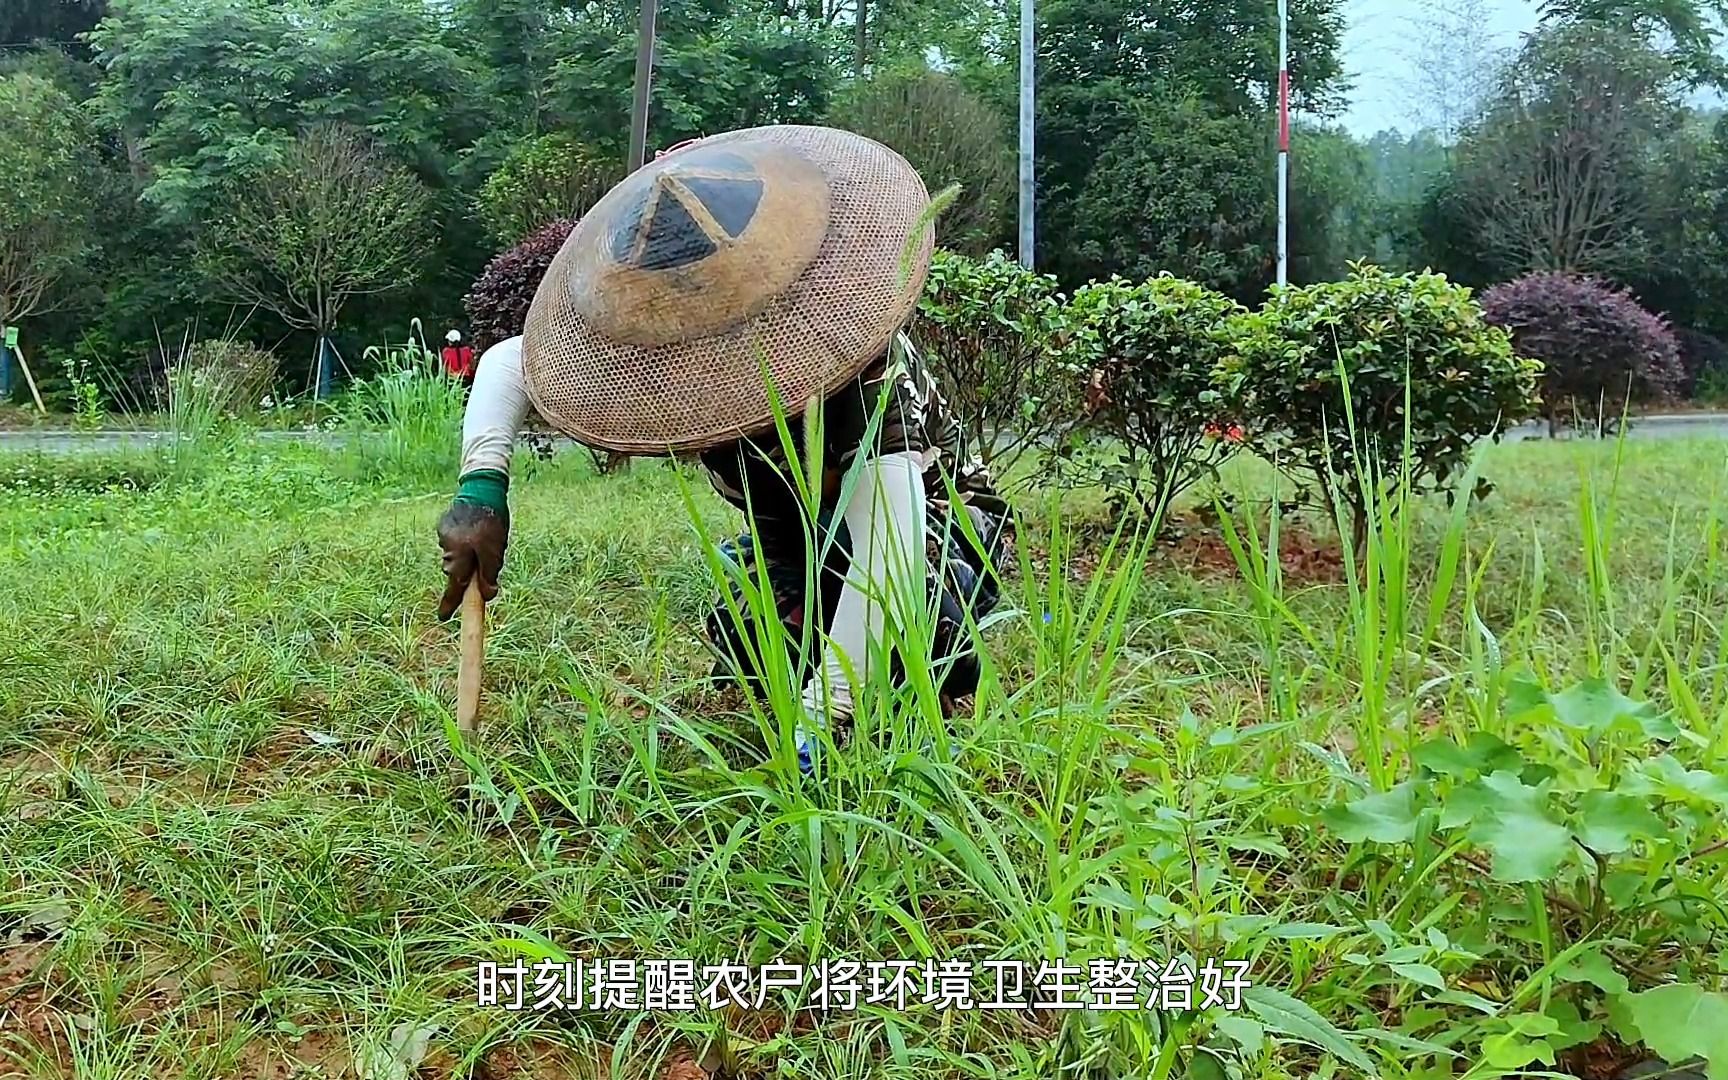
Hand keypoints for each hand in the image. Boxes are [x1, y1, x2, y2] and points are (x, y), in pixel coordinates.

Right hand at [437, 502, 506, 620]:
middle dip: (467, 574)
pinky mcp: (444, 525)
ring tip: (484, 538)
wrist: (482, 488)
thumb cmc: (492, 521)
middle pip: (456, 572)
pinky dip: (463, 542)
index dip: (450, 603)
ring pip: (456, 557)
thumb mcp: (496, 550)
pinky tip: (474, 529)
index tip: (443, 618)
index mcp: (459, 555)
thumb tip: (487, 596)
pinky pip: (453, 542)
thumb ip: (489, 574)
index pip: (455, 586)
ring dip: (467, 555)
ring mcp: (443, 535)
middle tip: (483, 564)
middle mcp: (447, 548)